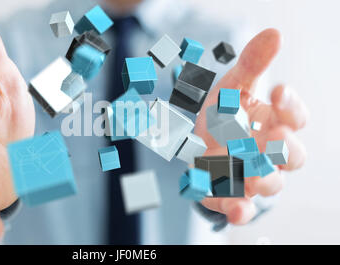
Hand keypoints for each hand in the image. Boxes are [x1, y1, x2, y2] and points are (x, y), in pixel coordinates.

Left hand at [194, 29, 308, 224]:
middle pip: (292, 156)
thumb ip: (252, 64)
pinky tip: (236, 210)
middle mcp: (269, 152)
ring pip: (270, 183)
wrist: (194, 139)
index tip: (278, 90)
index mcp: (274, 122)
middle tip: (275, 135)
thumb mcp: (232, 86)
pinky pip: (238, 206)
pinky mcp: (228, 193)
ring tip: (250, 169)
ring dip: (264, 178)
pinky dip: (239, 210)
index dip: (291, 106)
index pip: (294, 117)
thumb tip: (274, 32)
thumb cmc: (223, 112)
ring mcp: (250, 175)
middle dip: (285, 147)